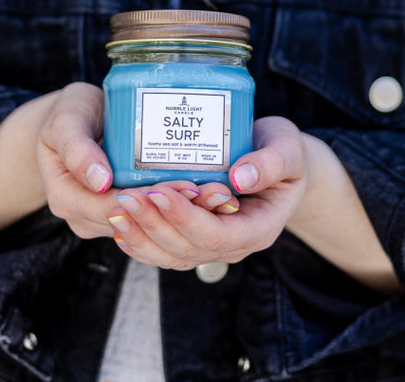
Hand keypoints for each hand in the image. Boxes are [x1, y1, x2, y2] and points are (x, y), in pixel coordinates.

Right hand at [35, 83, 240, 238]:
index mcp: (68, 199)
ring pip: (151, 224)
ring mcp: (108, 219)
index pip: (113, 209)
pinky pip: (155, 217)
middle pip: (137, 222)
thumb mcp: (66, 121)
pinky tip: (210, 196)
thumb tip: (100, 181)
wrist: (70, 121)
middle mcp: (87, 217)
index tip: (185, 187)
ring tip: (221, 195)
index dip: (151, 202)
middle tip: (216, 192)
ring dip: (187, 212)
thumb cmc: (68, 114)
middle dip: (178, 210)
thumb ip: (77, 147)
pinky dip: (182, 208)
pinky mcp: (127, 212)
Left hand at [105, 116, 307, 269]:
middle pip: (188, 250)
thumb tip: (240, 177)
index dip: (184, 218)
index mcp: (259, 228)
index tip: (158, 191)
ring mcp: (213, 245)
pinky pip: (164, 250)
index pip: (216, 236)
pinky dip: (140, 241)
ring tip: (116, 211)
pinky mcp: (195, 238)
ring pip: (171, 256)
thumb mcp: (288, 148)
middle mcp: (235, 245)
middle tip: (125, 198)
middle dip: (153, 225)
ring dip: (141, 236)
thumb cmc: (283, 151)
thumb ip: (271, 162)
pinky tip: (119, 224)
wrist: (279, 162)